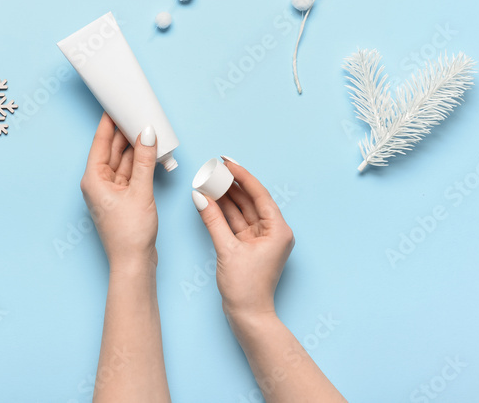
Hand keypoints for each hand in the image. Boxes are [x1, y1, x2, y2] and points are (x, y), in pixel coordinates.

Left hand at [80, 113, 158, 272]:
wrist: (134, 264)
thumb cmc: (129, 233)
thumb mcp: (140, 191)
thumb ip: (145, 160)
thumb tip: (147, 133)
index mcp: (93, 179)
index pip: (100, 142)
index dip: (108, 122)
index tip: (114, 104)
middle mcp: (99, 183)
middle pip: (112, 149)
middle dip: (124, 132)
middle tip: (136, 112)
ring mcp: (111, 191)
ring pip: (123, 161)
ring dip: (135, 147)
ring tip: (147, 128)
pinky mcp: (123, 198)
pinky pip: (131, 172)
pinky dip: (140, 162)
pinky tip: (150, 152)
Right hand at [193, 157, 293, 321]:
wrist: (248, 317)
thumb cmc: (246, 288)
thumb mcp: (227, 250)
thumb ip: (213, 220)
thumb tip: (200, 197)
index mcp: (278, 230)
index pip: (259, 194)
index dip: (242, 176)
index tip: (227, 162)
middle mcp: (273, 232)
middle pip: (250, 200)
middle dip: (231, 185)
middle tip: (213, 169)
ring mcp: (261, 239)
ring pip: (242, 210)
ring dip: (225, 197)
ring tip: (208, 181)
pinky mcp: (250, 246)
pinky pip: (236, 223)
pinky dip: (223, 213)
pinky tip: (210, 200)